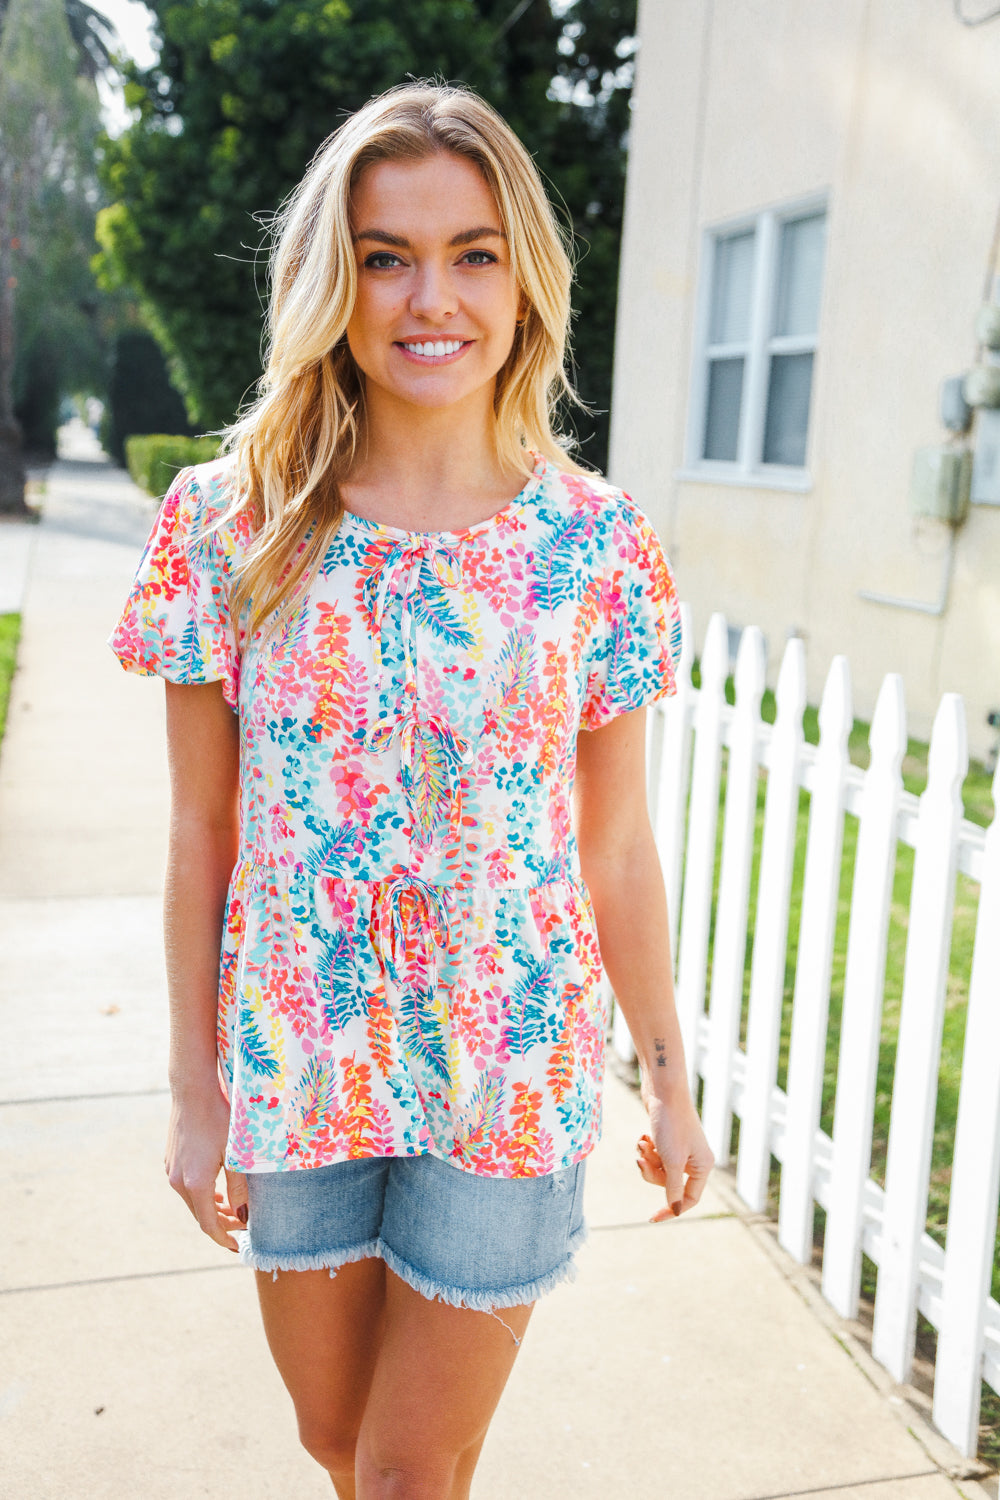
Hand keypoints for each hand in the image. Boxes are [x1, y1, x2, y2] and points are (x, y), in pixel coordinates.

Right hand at [165, 1082, 247, 1250]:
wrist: (192, 1089)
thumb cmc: (219, 1117)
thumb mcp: (236, 1152)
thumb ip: (239, 1186)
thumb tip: (244, 1214)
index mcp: (195, 1183)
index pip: (208, 1224)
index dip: (223, 1238)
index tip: (237, 1246)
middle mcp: (178, 1181)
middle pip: (200, 1214)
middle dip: (221, 1224)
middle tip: (243, 1225)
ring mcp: (171, 1170)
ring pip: (193, 1200)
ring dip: (212, 1208)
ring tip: (232, 1209)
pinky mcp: (171, 1160)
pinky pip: (186, 1186)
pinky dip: (203, 1194)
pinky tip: (217, 1188)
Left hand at [636, 1090, 713, 1222]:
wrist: (662, 1089)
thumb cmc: (670, 1124)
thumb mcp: (671, 1160)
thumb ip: (673, 1188)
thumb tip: (675, 1211)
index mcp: (703, 1166)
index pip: (689, 1199)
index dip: (671, 1209)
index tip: (652, 1217)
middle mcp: (695, 1159)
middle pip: (669, 1184)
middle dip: (651, 1173)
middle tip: (641, 1158)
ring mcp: (681, 1148)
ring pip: (659, 1169)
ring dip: (647, 1159)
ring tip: (642, 1142)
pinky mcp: (668, 1138)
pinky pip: (655, 1155)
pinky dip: (647, 1148)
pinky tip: (643, 1136)